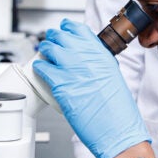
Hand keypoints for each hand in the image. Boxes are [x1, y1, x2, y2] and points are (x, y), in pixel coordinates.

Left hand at [33, 19, 150, 157]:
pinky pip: (43, 68)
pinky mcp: (61, 85)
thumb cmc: (118, 111)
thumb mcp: (113, 78)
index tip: (64, 28)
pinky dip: (39, 67)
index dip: (68, 28)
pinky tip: (39, 69)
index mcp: (102, 55)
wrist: (118, 130)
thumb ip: (98, 65)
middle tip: (50, 40)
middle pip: (62, 36)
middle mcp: (87, 58)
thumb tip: (86, 61)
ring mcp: (72, 69)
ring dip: (44, 49)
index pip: (80, 30)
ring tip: (42, 52)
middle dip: (53, 37)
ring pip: (49, 49)